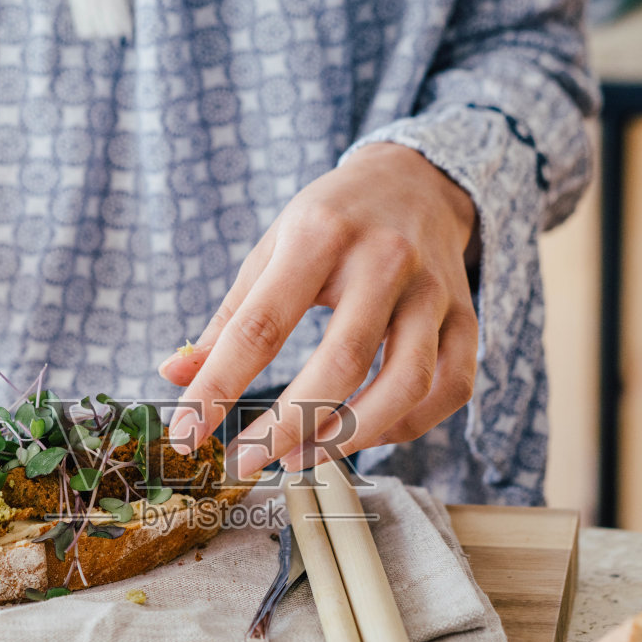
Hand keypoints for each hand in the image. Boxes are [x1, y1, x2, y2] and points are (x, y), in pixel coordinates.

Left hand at [159, 143, 480, 479]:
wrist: (417, 180)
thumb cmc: (332, 221)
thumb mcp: (272, 249)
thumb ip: (229, 317)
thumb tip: (174, 373)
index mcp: (320, 235)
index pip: (261, 326)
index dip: (218, 387)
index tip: (188, 433)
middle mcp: (385, 260)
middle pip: (341, 362)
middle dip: (288, 427)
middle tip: (248, 461)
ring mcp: (433, 291)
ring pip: (406, 384)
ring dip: (352, 435)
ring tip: (303, 457)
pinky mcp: (467, 317)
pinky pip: (448, 389)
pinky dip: (405, 426)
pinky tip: (364, 434)